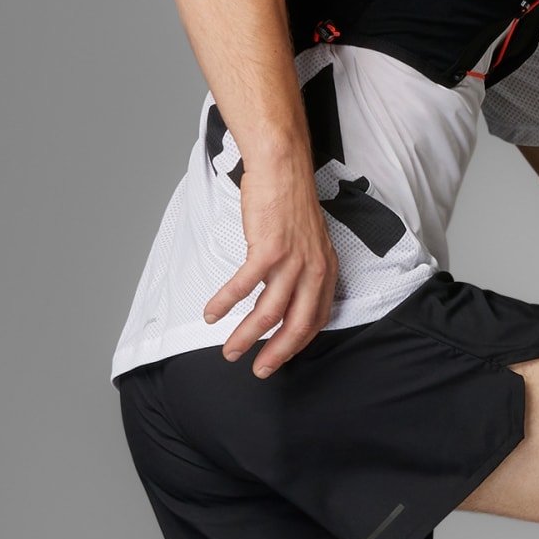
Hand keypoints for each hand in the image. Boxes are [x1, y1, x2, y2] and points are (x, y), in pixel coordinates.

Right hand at [204, 158, 338, 377]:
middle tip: (259, 370)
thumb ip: (303, 269)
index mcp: (326, 270)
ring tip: (230, 350)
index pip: (316, 319)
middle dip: (276, 354)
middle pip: (296, 325)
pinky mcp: (268, 250)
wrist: (283, 168)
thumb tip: (285, 294)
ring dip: (245, 336)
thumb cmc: (290, 201)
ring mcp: (292, 261)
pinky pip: (243, 287)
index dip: (298, 343)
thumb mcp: (309, 241)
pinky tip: (213, 314)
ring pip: (268, 313)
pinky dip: (225, 303)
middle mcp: (314, 270)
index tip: (281, 357)